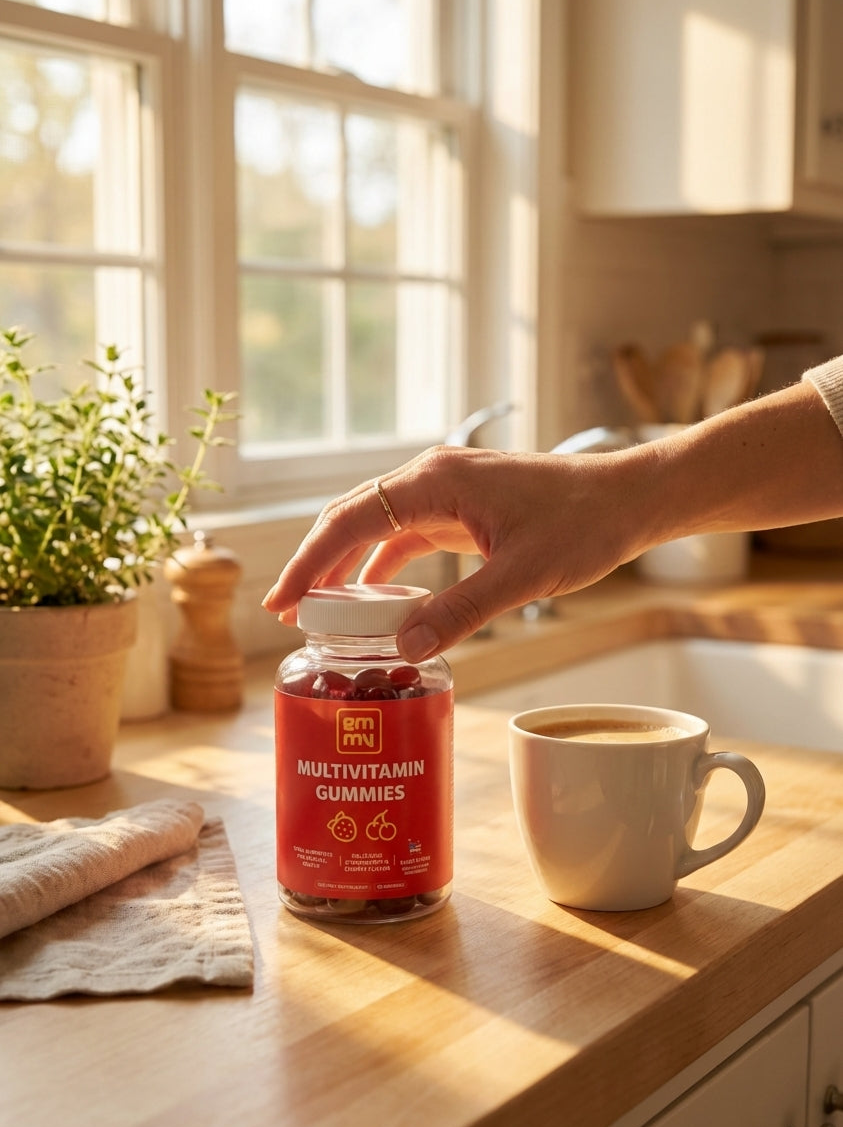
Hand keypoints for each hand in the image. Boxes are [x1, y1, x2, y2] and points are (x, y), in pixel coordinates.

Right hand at [261, 445, 643, 659]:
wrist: (630, 497)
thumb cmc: (584, 524)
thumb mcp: (521, 575)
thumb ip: (461, 612)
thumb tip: (402, 648)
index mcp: (436, 481)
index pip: (350, 519)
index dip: (311, 562)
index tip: (282, 601)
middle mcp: (432, 477)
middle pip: (352, 517)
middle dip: (317, 564)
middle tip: (288, 613)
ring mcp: (447, 490)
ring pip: (376, 526)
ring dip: (347, 566)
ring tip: (320, 611)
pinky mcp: (464, 507)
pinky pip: (407, 535)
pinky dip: (383, 565)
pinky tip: (375, 599)